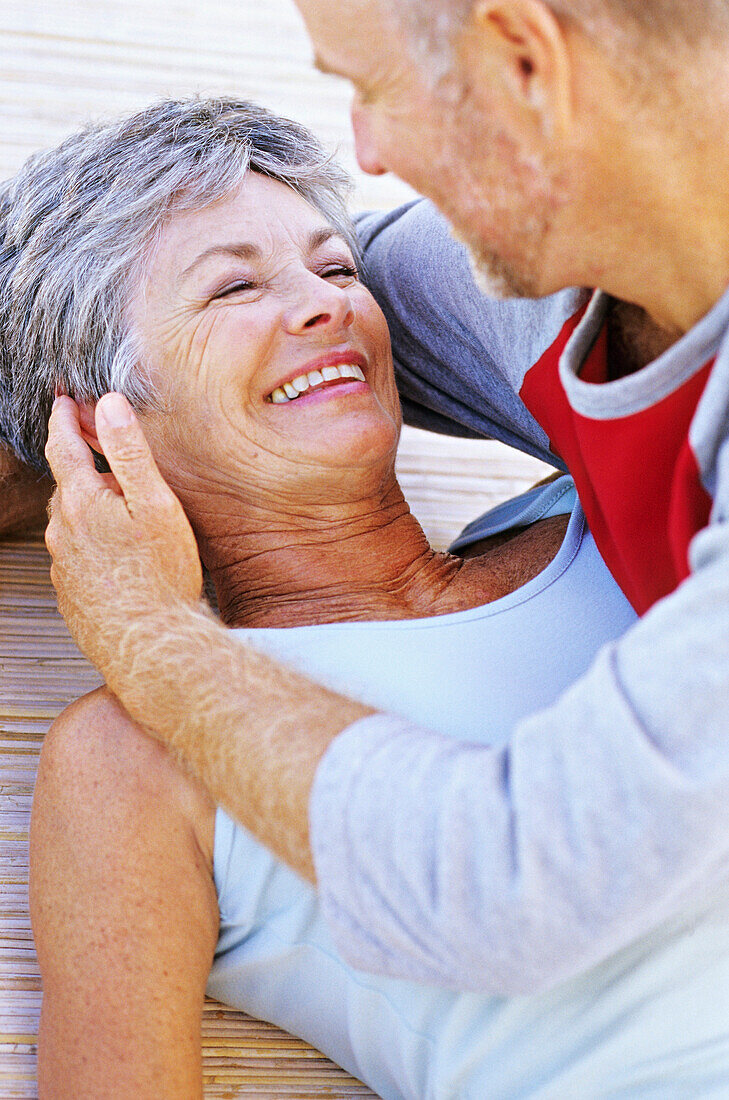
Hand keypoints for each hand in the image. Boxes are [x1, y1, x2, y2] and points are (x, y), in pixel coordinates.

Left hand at [45, 394, 202, 672]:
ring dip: (86, 507)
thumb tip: (109, 404)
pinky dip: (89, 544)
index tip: (64, 401)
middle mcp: (62, 532)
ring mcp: (63, 565)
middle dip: (80, 465)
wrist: (150, 645)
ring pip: (69, 523)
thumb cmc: (162, 577)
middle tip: (99, 451)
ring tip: (116, 506)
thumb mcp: (155, 504)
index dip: (64, 419)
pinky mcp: (70, 593)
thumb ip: (130, 451)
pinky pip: (75, 556)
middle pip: (66, 485)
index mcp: (81, 503)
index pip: (63, 446)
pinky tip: (117, 554)